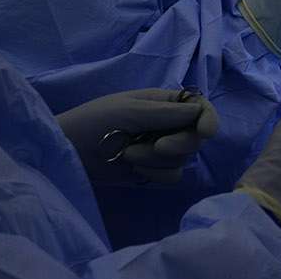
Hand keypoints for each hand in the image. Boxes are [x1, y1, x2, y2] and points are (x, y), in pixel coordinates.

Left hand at [57, 88, 217, 185]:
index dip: (208, 119)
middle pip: (195, 138)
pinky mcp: (153, 171)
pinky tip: (134, 169)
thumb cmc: (97, 120)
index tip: (205, 132)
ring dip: (157, 159)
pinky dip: (155, 174)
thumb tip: (199, 113)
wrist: (72, 150)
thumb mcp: (132, 110)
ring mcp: (161, 149)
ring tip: (129, 154)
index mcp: (165, 103)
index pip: (200, 108)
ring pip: (183, 159)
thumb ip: (167, 113)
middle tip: (157, 145)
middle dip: (177, 144)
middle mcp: (168, 125)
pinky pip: (172, 176)